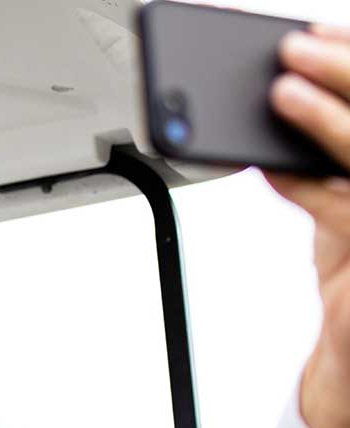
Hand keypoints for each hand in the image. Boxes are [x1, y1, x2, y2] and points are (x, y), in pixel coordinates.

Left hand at [266, 25, 349, 427]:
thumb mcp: (337, 204)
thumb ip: (315, 162)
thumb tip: (274, 108)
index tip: (314, 32)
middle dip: (343, 70)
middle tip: (292, 49)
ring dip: (324, 119)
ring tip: (279, 93)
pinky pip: (343, 210)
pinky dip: (302, 184)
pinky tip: (270, 168)